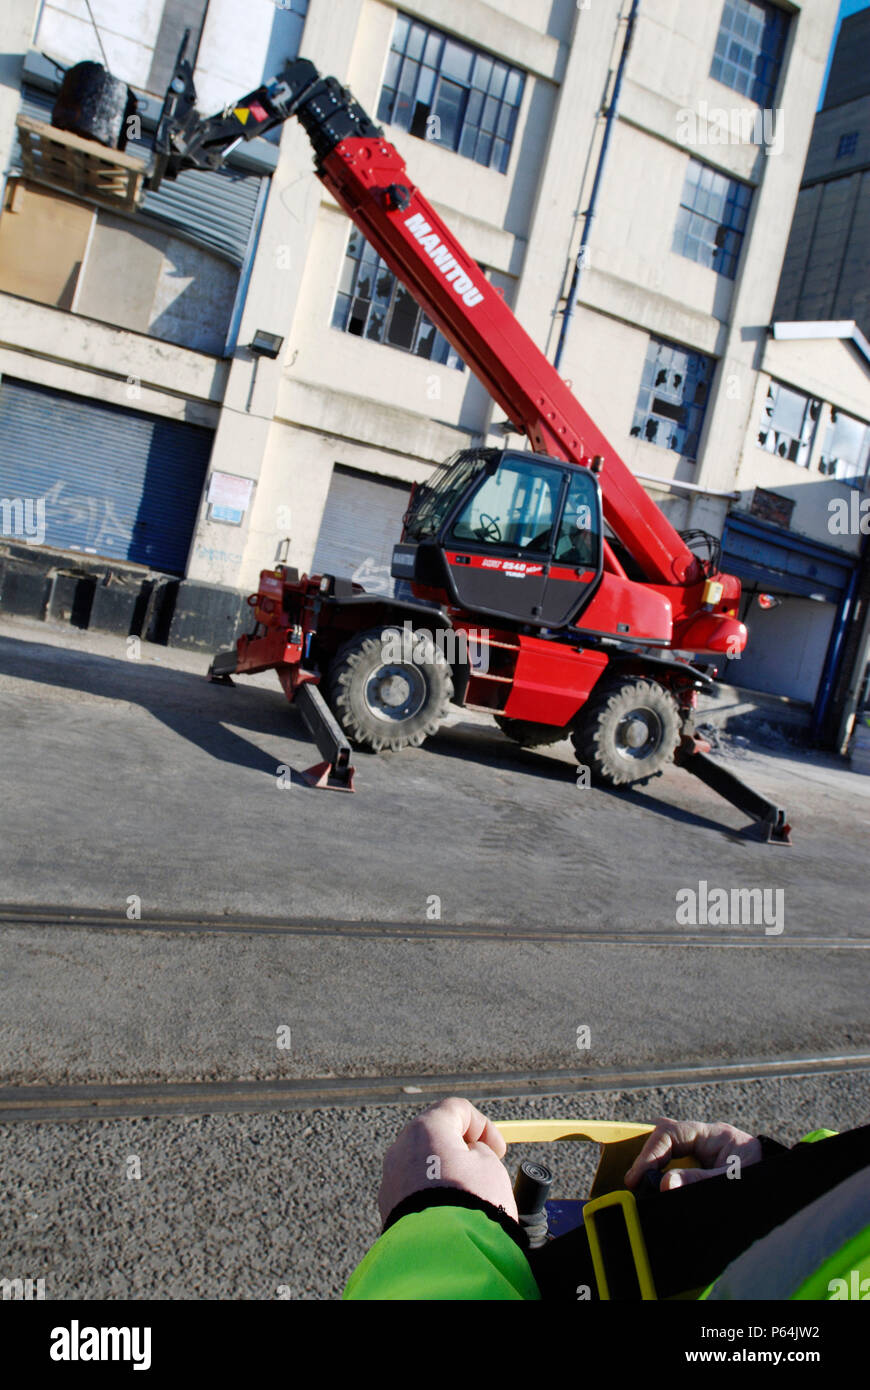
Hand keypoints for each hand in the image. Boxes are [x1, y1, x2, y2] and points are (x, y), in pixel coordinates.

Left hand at [378, 1098, 517, 1223]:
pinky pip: (414, 1191)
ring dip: (446, 1174)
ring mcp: (391, 1178)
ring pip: (423, 1166)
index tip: (499, 1151)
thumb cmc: (471, 1205)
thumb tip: (469, 1157)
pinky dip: (433, 1196)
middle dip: (461, 1150)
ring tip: (469, 1197)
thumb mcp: (491, 1168)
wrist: (443, 1255)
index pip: (456, 1109)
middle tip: (484, 1169)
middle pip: (434, 1136)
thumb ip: (480, 1152)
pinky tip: (452, 1214)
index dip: (483, 1126)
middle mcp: (401, 1148)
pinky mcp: (388, 1207)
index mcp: (426, 1128)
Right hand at [624, 1117, 762, 1191]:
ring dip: (654, 1165)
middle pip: (666, 1136)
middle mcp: (708, 1138)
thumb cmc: (765, 1181)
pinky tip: (657, 1189)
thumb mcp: (733, 1181)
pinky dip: (664, 1174)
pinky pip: (677, 1163)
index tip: (636, 1177)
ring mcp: (705, 1151)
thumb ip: (700, 1181)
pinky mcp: (704, 1167)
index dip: (650, 1153)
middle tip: (634, 1183)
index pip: (671, 1132)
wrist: (788, 1193)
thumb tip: (663, 1184)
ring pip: (669, 1148)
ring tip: (641, 1187)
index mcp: (716, 1134)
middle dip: (648, 1157)